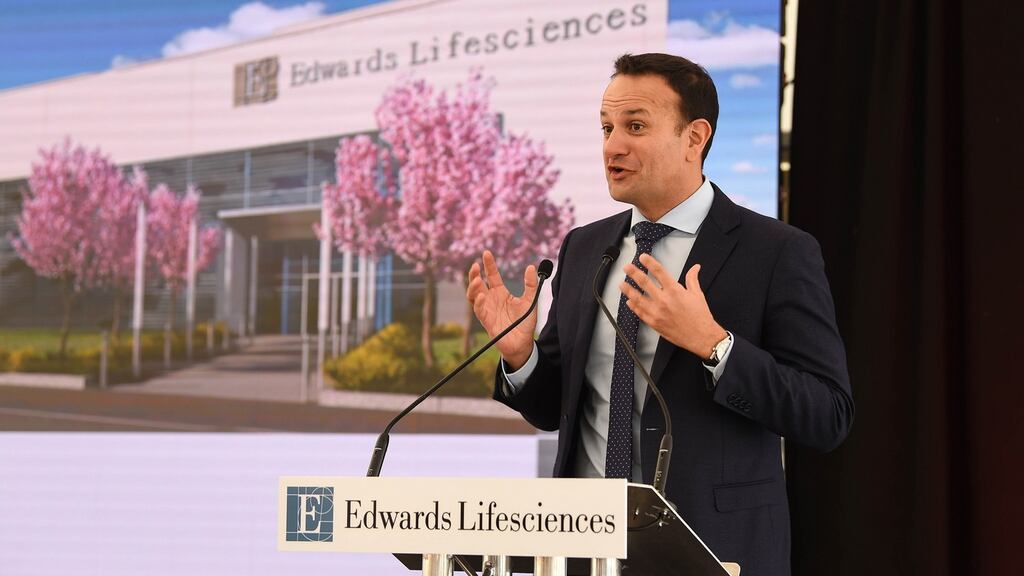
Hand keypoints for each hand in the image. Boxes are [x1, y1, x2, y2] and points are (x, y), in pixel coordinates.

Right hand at [466, 250, 538, 369]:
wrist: (523, 343)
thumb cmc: (524, 323)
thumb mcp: (530, 300)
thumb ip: (531, 284)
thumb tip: (531, 267)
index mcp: (500, 293)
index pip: (492, 276)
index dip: (489, 265)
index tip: (486, 253)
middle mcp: (491, 300)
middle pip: (478, 284)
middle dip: (474, 274)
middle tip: (475, 265)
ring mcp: (487, 310)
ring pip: (473, 296)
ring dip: (473, 287)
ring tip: (477, 279)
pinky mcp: (486, 321)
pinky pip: (479, 311)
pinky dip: (479, 303)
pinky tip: (481, 296)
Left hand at [619, 253, 726, 359]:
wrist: (701, 337)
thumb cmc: (700, 317)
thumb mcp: (698, 294)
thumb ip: (693, 279)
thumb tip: (695, 268)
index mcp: (675, 291)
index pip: (659, 272)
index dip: (649, 262)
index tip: (643, 257)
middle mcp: (664, 300)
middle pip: (644, 283)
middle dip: (633, 273)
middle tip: (627, 268)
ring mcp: (657, 312)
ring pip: (638, 298)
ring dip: (628, 290)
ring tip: (622, 284)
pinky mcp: (654, 323)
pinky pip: (640, 312)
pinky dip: (633, 306)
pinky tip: (629, 301)